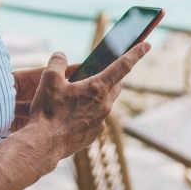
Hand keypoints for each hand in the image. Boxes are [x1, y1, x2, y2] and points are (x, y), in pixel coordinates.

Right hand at [22, 43, 150, 162]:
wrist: (44, 144)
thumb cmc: (47, 110)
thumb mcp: (49, 79)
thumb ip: (57, 62)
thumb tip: (60, 56)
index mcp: (97, 88)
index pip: (122, 65)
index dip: (135, 53)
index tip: (147, 45)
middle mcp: (104, 105)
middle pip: (116, 85)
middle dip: (113, 77)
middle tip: (102, 72)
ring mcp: (100, 122)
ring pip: (106, 104)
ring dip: (99, 96)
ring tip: (79, 96)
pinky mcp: (93, 135)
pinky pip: (96, 119)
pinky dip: (89, 113)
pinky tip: (71, 115)